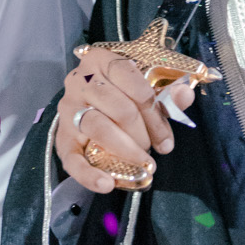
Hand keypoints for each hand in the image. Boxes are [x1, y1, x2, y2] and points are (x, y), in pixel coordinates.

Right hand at [56, 44, 195, 194]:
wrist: (89, 96)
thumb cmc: (123, 91)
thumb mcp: (146, 87)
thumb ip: (167, 94)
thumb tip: (184, 95)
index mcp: (104, 60)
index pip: (136, 86)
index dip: (156, 116)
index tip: (167, 141)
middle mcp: (81, 80)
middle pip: (120, 109)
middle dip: (144, 135)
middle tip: (153, 150)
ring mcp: (68, 108)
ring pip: (99, 128)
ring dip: (126, 150)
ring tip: (142, 163)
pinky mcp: (60, 135)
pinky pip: (71, 158)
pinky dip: (89, 174)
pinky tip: (107, 184)